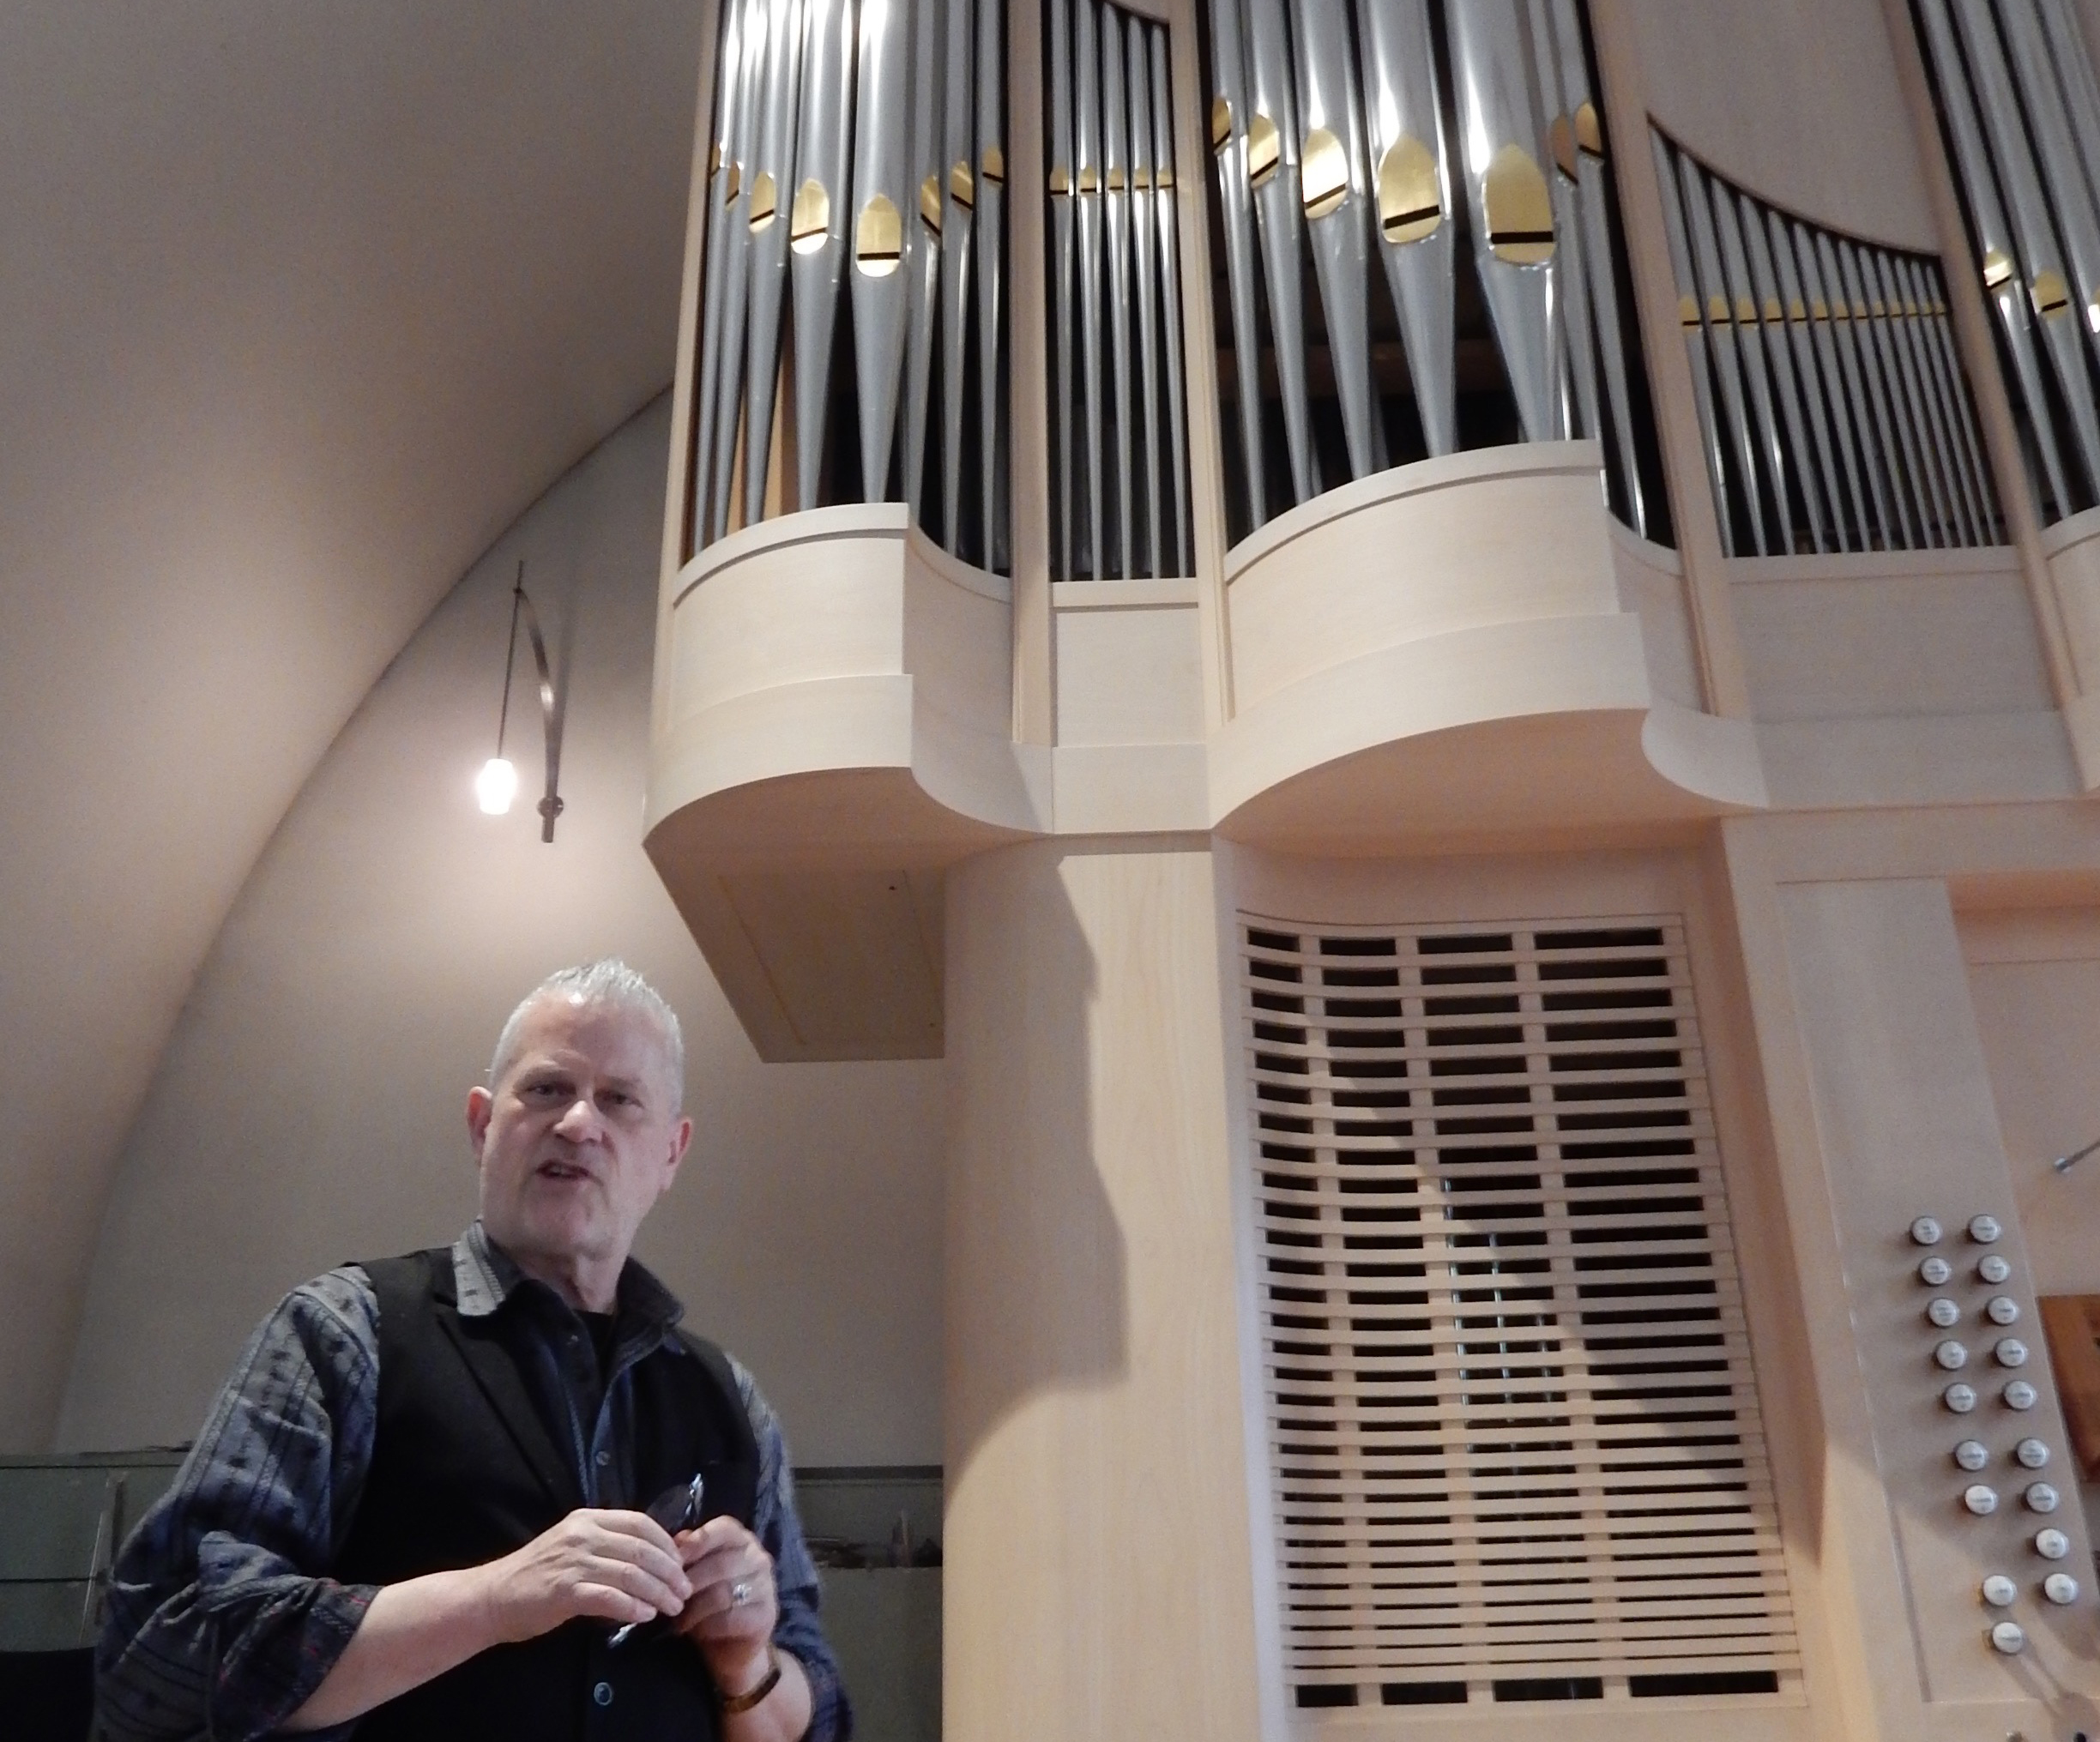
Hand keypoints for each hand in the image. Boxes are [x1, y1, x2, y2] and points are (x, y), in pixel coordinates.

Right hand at [474, 1508, 693, 1643]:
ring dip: (658, 1592)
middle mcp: (583, 1534)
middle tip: (685, 1591)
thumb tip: (653, 1557)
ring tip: (672, 1606)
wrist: (493, 1597)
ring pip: (631, 1574)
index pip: (641, 1523)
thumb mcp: (573, 1546)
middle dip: (670, 1572)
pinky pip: (611, 1598)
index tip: (682, 1564)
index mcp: (588, 1519)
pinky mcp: (566, 1591)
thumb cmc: (537, 1574)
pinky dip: (633, 1607)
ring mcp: (574, 1562)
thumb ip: (607, 1545)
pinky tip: (645, 1615)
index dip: (667, 1544)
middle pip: (642, 1550)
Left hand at [672, 1516, 776, 1689]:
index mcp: (743, 1541)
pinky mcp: (765, 1616)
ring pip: (723, 1593)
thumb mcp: (696, 1575)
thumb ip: (688, 1555)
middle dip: (690, 1582)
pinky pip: (730, 1618)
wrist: (733, 1646)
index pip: (725, 1529)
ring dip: (694, 1608)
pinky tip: (695, 1631)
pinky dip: (707, 1626)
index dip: (698, 1542)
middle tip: (668, 1598)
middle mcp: (759, 1559)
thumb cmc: (710, 1603)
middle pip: (721, 1564)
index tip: (674, 1560)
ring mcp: (766, 1587)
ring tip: (676, 1619)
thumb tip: (675, 1541)